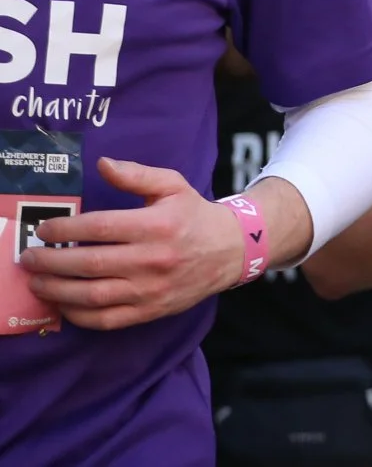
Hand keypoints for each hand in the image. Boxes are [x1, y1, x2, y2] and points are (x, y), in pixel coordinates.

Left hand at [20, 159, 249, 329]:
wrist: (231, 251)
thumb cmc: (194, 215)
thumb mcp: (173, 186)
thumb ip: (136, 175)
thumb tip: (102, 164)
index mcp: (157, 225)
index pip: (99, 228)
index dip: (64, 230)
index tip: (43, 230)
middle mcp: (153, 259)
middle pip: (90, 263)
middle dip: (51, 262)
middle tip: (29, 258)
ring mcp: (151, 289)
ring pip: (93, 295)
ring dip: (57, 290)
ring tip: (37, 282)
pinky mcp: (150, 311)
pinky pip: (106, 319)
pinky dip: (78, 315)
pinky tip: (63, 304)